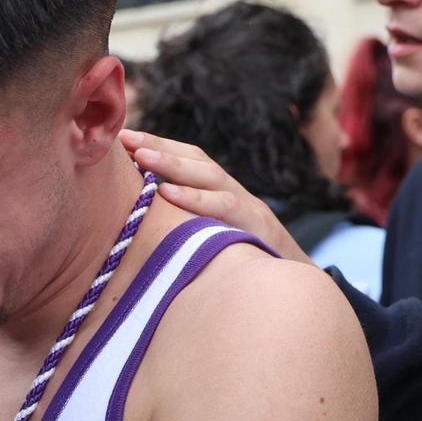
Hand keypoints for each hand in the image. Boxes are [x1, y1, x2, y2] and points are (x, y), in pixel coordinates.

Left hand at [118, 130, 312, 264]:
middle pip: (198, 161)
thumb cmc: (248, 262)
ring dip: (173, 164)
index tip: (124, 137)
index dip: (160, 145)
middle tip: (126, 139)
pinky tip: (167, 193)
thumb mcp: (219, 236)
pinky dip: (195, 199)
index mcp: (224, 193)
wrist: (297, 283)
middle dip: (161, 146)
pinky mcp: (256, 229)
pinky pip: (224, 210)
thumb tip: (144, 212)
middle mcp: (236, 194)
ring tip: (141, 157)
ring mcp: (248, 209)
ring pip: (211, 178)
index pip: (192, 159)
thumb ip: (190, 223)